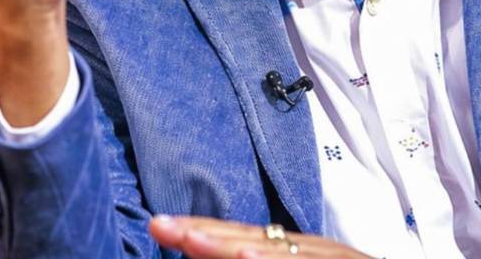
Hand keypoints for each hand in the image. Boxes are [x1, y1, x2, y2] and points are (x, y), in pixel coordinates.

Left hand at [149, 215, 373, 258]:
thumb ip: (266, 254)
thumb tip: (223, 253)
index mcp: (304, 255)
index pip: (249, 241)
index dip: (205, 234)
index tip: (160, 227)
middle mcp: (321, 255)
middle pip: (260, 240)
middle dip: (207, 234)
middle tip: (159, 225)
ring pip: (286, 254)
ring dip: (238, 247)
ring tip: (197, 242)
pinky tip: (250, 257)